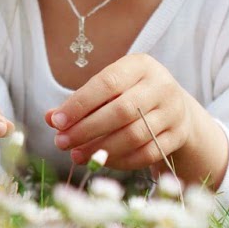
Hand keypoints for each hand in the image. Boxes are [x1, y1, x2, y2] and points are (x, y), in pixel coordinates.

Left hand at [46, 54, 221, 176]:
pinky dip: (120, 161)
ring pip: (134, 135)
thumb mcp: (109, 89)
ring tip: (76, 155)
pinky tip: (101, 161)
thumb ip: (81, 102)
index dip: (80, 104)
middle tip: (61, 143)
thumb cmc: (130, 94)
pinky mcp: (178, 136)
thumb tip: (51, 118)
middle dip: (87, 130)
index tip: (57, 122)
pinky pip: (147, 153)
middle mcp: (161, 85)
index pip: (108, 83)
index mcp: (141, 65)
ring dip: (101, 149)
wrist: (174, 107)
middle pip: (121, 111)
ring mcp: (173, 112)